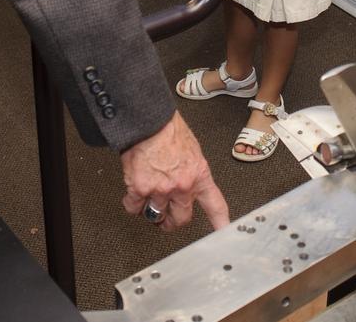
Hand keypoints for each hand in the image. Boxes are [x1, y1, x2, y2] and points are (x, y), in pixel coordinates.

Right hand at [121, 112, 228, 231]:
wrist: (148, 120)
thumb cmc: (168, 129)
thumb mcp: (193, 150)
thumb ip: (192, 170)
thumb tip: (189, 179)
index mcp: (199, 175)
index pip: (215, 205)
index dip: (220, 224)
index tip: (223, 234)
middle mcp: (182, 186)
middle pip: (181, 219)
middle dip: (173, 221)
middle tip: (168, 220)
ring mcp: (161, 189)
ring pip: (156, 215)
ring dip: (151, 211)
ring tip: (148, 203)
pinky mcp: (140, 188)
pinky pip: (134, 207)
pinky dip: (132, 204)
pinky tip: (133, 195)